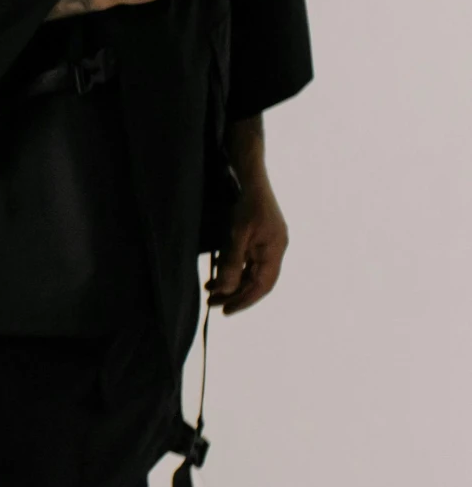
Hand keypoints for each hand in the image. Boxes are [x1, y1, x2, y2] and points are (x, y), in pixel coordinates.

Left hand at [209, 117, 286, 313]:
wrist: (251, 175)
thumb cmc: (246, 203)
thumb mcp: (237, 234)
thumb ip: (233, 262)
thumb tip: (227, 290)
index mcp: (275, 251)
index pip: (262, 286)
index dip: (245, 300)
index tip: (226, 311)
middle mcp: (274, 249)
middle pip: (256, 280)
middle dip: (235, 294)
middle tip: (213, 303)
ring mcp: (267, 242)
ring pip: (250, 270)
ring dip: (231, 282)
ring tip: (210, 291)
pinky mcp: (257, 236)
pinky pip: (246, 259)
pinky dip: (232, 268)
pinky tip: (215, 273)